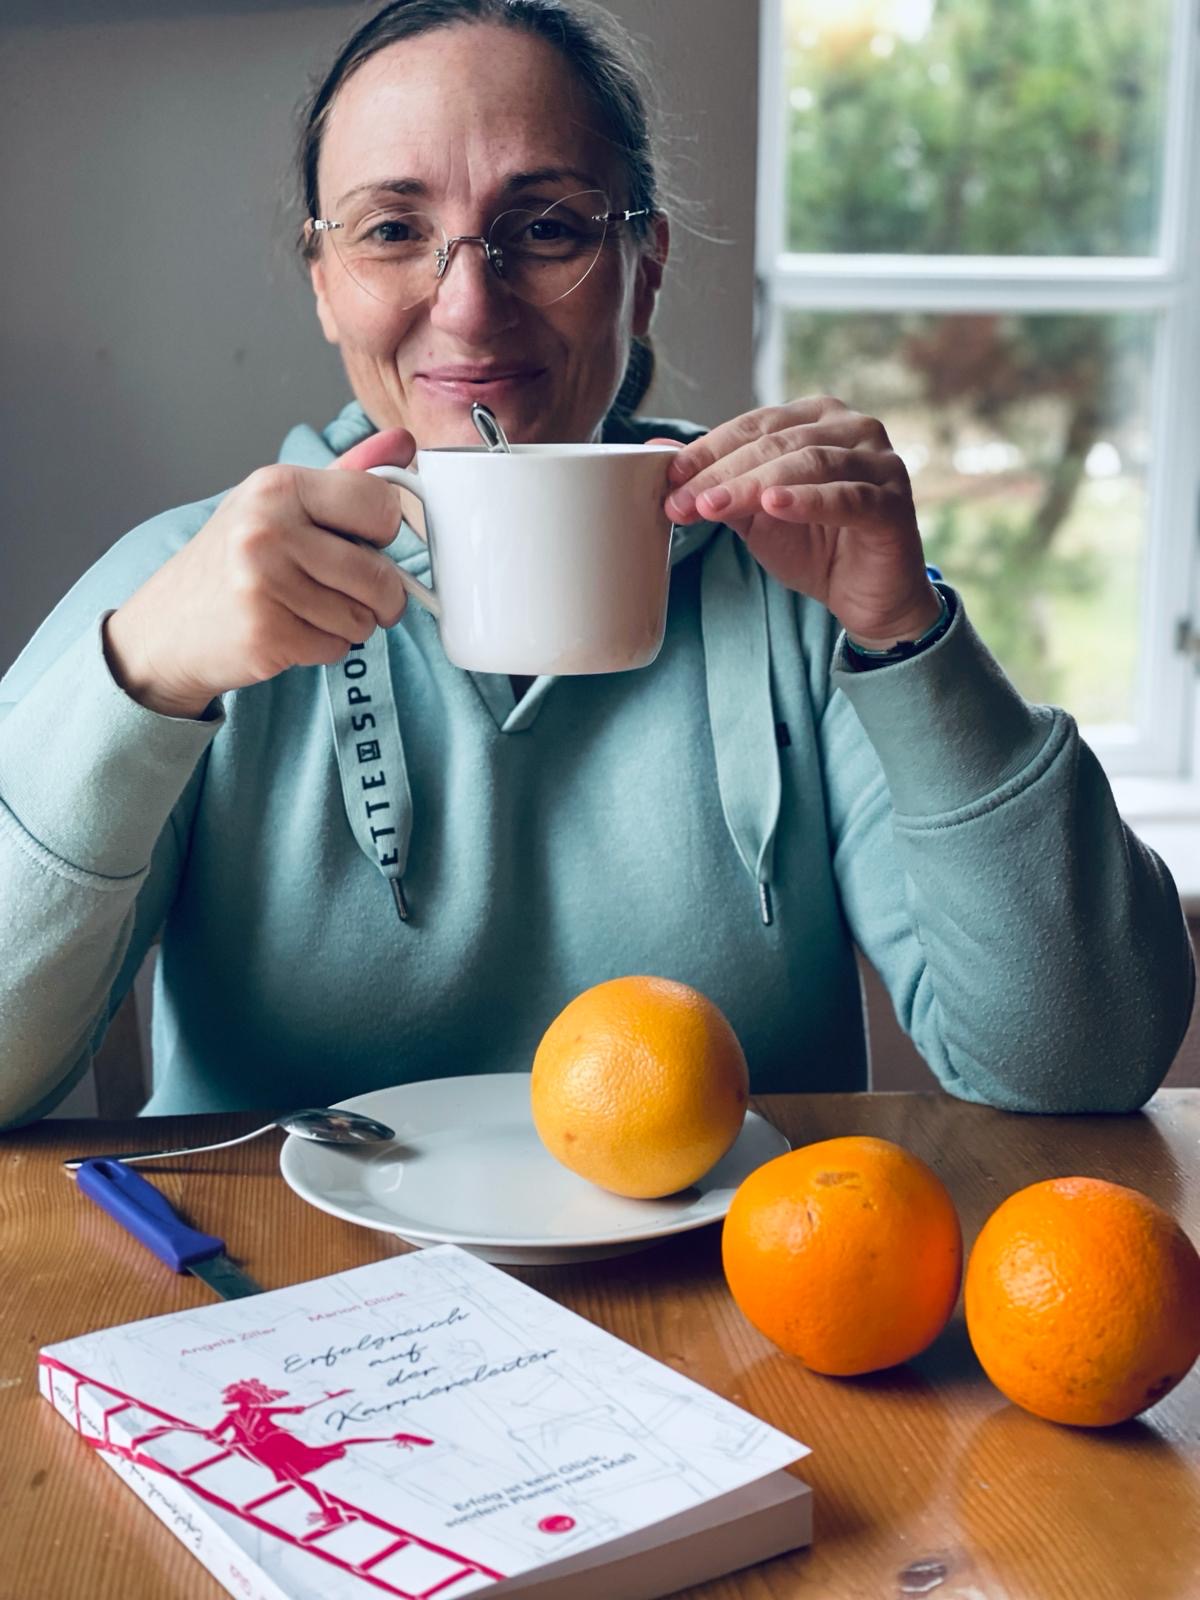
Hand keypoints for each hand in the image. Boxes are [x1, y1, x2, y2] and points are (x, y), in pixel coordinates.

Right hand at [103, 430, 415, 717]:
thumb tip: (404, 442)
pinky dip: (324, 648)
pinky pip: (337, 648)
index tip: (366, 540)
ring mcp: (264, 584)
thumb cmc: (232, 562)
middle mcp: (267, 529)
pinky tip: (290, 631)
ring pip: (363, 619)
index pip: (380, 502)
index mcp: (277, 486)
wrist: (167, 626)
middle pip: (380, 575)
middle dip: (378, 595)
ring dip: (348, 624)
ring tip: (307, 609)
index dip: (384, 531)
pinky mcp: (266, 635)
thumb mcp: (281, 505)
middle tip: (349, 592)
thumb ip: (347, 474)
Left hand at [657, 397, 940, 646]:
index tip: (669, 477)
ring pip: (807, 465)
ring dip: (754, 486)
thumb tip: (658, 449)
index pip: (755, 425)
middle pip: (777, 443)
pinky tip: (774, 506)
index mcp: (819, 418)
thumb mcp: (755, 513)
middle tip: (682, 500)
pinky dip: (807, 501)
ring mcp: (880, 463)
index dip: (709, 450)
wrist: (866, 597)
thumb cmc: (815, 545)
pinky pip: (846, 498)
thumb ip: (718, 482)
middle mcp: (854, 428)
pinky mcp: (893, 504)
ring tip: (713, 506)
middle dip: (723, 472)